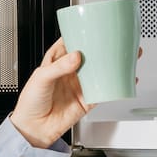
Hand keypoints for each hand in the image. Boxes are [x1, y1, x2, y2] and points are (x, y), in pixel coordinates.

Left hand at [10, 39, 142, 148]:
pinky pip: (104, 91)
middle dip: (103, 47)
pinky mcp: (86, 100)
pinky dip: (115, 85)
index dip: (82, 34)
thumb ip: (58, 67)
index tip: (94, 27)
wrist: (33, 129)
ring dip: (113, 64)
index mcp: (56, 62)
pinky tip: (124, 79)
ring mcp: (79, 86)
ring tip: (126, 55)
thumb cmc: (30, 103)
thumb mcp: (41, 79)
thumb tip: (75, 57)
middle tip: (117, 39)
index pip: (71, 43)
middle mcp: (69, 72)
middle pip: (90, 56)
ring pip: (100, 71)